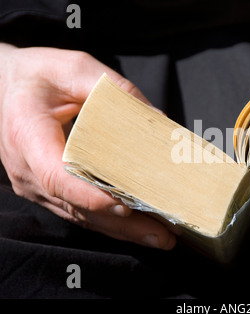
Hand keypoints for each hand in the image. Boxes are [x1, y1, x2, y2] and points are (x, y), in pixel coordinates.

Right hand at [0, 44, 175, 248]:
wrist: (5, 85)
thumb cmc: (38, 75)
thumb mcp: (74, 68)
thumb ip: (115, 91)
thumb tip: (158, 120)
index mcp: (29, 137)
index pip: (58, 178)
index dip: (92, 196)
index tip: (125, 206)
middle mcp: (29, 169)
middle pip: (78, 207)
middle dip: (123, 224)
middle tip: (163, 237)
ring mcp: (36, 184)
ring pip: (82, 215)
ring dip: (122, 230)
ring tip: (161, 238)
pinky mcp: (48, 189)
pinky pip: (80, 210)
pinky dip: (110, 221)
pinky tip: (138, 227)